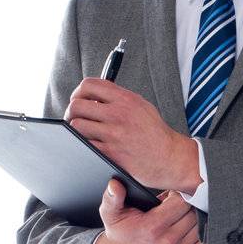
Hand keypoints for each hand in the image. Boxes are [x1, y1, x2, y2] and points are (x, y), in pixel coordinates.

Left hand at [65, 79, 199, 189]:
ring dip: (75, 130)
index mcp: (125, 99)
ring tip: (82, 133)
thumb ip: (119, 98)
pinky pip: (85, 145)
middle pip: (77, 105)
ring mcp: (114, 134)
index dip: (78, 92)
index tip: (78, 99)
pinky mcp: (111, 153)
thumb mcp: (141, 106)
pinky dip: (83, 145)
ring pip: (77, 126)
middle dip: (72, 111)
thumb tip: (95, 95)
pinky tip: (89, 146)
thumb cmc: (155, 133)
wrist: (170, 158)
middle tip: (75, 118)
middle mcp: (118, 114)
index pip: (89, 85)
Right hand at [91, 178, 204, 243]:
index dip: (180, 193)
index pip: (181, 202)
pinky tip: (192, 223)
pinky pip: (203, 241)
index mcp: (152, 226)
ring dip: (197, 215)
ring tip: (185, 211)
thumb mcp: (110, 214)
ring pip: (200, 226)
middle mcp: (167, 240)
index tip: (173, 192)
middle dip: (189, 203)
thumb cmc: (119, 234)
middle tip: (180, 201)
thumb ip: (112, 198)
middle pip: (193, 212)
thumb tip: (114, 185)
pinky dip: (202, 230)